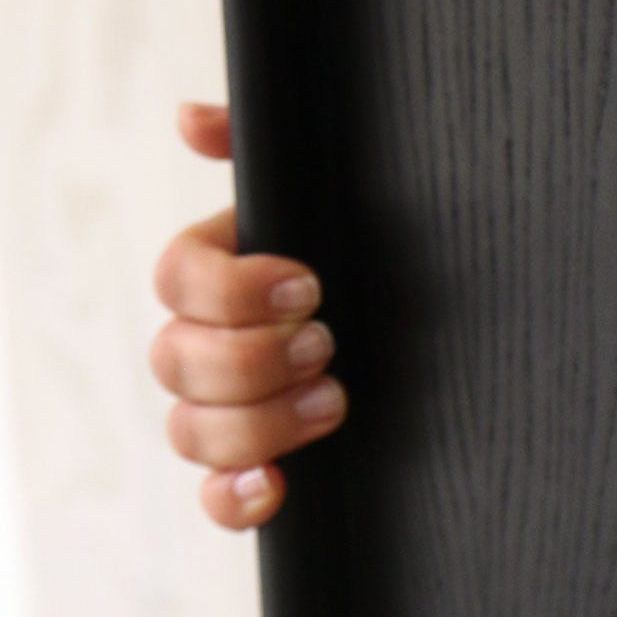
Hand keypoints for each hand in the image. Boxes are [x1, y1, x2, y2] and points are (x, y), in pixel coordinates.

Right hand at [149, 101, 346, 529]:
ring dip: (253, 423)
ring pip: (189, 429)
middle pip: (175, 360)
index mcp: (221, 269)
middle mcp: (211, 339)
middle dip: (250, 358)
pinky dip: (232, 498)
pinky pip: (212, 496)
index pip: (177, 279)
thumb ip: (261, 142)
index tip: (308, 283)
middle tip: (327, 340)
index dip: (231, 288)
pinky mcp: (260, 460)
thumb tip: (190, 118)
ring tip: (335, 400)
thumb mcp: (333, 180)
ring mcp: (230, 405)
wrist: (440, 308)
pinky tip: (273, 488)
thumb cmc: (375, 230)